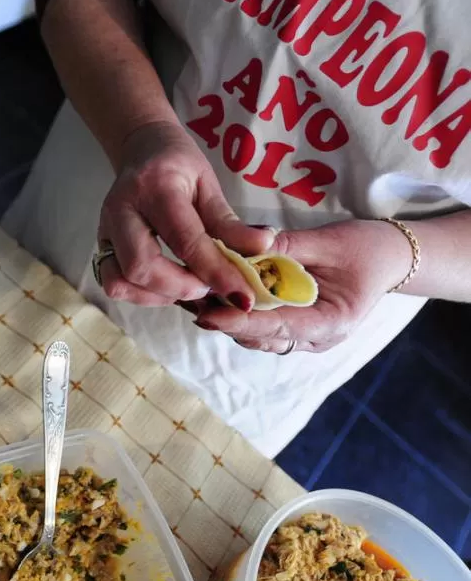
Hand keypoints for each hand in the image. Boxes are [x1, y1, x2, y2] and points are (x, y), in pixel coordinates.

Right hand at [97, 121, 273, 307]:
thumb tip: (262, 248)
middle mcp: (121, 210)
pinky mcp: (101, 245)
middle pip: (141, 266)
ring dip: (158, 296)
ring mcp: (105, 230)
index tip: (242, 295)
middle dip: (180, 287)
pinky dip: (142, 294)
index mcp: (155, 187)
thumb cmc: (178, 165)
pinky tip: (167, 286)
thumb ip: (229, 223)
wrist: (141, 149)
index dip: (215, 271)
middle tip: (208, 288)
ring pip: (120, 281)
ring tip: (188, 287)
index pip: (184, 239)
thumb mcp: (208, 185)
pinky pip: (113, 283)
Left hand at [192, 219, 412, 352]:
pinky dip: (237, 314)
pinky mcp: (294, 328)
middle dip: (225, 320)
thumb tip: (241, 247)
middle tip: (189, 300)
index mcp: (331, 322)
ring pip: (256, 337)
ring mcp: (305, 338)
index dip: (239, 322)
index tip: (205, 316)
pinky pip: (260, 328)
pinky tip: (213, 297)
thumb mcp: (328, 241)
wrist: (390, 257)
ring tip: (193, 298)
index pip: (276, 328)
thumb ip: (285, 249)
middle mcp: (316, 339)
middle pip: (260, 338)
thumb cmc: (366, 247)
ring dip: (227, 318)